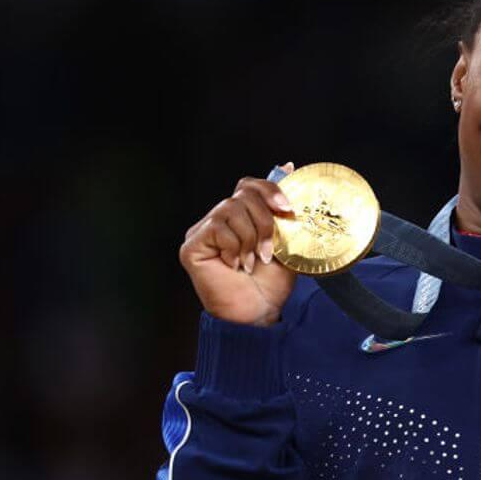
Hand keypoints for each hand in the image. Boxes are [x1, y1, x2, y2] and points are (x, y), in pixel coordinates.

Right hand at [179, 162, 297, 326]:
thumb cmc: (270, 284)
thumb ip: (283, 212)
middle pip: (243, 194)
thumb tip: (289, 166)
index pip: (249, 186)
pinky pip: (218, 228)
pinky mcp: (192, 245)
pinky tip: (235, 266)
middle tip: (269, 250)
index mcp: (241, 217)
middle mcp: (219, 220)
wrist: (258, 313)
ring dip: (251, 238)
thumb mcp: (285, 242)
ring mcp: (203, 231)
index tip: (288, 208)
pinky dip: (234, 247)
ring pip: (231, 209)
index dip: (269, 189)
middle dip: (265, 221)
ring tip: (253, 261)